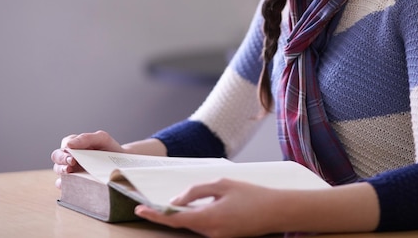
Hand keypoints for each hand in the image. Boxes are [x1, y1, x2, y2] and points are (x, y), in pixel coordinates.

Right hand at [51, 130, 123, 185]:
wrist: (122, 163)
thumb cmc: (109, 148)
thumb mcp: (102, 139)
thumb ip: (87, 138)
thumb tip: (69, 144)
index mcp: (75, 144)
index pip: (64, 145)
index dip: (66, 150)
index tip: (72, 157)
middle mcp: (70, 156)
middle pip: (56, 157)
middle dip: (61, 160)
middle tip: (70, 165)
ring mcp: (71, 169)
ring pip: (58, 170)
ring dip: (61, 172)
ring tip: (70, 173)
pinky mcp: (74, 180)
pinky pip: (64, 184)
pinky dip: (64, 185)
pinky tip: (70, 185)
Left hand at [134, 178, 282, 237]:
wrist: (277, 211)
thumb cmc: (252, 194)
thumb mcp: (222, 185)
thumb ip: (196, 191)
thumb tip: (176, 200)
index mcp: (209, 218)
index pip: (174, 218)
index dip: (155, 215)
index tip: (140, 210)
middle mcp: (211, 233)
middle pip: (182, 223)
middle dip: (169, 212)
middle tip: (154, 203)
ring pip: (192, 225)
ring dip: (185, 214)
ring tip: (184, 201)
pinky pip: (203, 227)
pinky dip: (196, 217)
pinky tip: (198, 208)